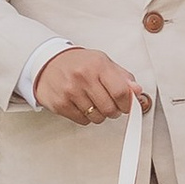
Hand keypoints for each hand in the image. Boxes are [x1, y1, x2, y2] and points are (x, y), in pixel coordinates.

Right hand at [34, 47, 151, 124]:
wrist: (47, 62)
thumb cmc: (78, 63)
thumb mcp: (103, 62)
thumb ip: (122, 77)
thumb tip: (137, 91)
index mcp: (98, 65)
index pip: (121, 92)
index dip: (128, 103)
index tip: (127, 104)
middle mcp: (83, 77)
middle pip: (110, 109)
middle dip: (114, 110)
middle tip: (110, 104)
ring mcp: (70, 91)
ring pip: (97, 118)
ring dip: (100, 114)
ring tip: (93, 102)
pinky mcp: (60, 104)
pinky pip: (83, 121)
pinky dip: (86, 116)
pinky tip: (82, 104)